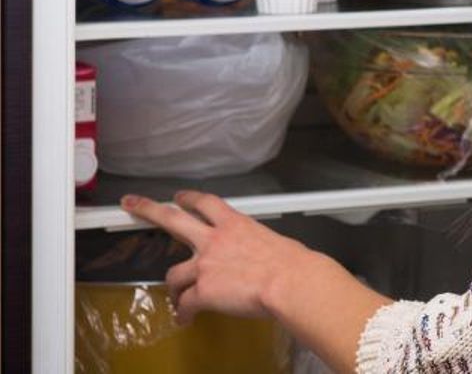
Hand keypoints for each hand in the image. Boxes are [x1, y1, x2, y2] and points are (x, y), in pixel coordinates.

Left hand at [121, 191, 330, 325]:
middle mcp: (214, 240)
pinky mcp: (202, 291)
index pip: (206, 203)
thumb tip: (258, 258)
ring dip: (174, 288)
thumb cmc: (293, 264)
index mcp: (235, 224)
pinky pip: (185, 304)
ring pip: (173, 274)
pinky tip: (185, 320)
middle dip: (148, 209)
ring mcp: (204, 265)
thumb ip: (255, 246)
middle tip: (131, 204)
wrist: (289, 282)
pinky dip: (183, 313)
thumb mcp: (273, 242)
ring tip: (176, 298)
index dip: (189, 199)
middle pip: (172, 219)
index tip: (178, 197)